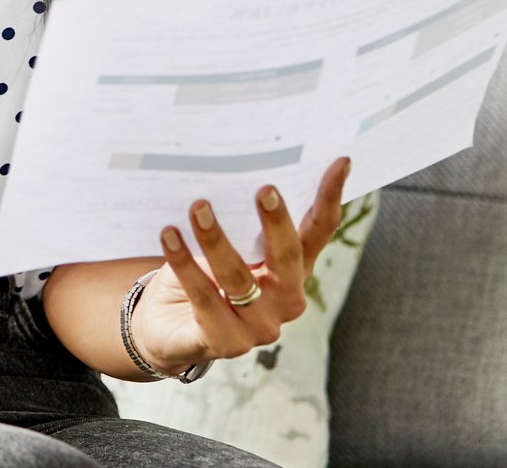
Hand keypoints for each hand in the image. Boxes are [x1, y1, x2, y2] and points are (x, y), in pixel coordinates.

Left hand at [126, 155, 352, 376]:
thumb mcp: (228, 243)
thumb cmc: (203, 274)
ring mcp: (260, 326)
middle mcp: (286, 299)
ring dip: (216, 239)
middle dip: (277, 222)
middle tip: (264, 189)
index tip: (339, 162)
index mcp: (294, 269)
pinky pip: (204, 298)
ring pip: (239, 278)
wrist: (167, 327)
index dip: (329, 198)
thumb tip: (230, 170)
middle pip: (288, 257)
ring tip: (198, 206)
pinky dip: (185, 264)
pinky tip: (169, 235)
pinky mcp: (227, 343)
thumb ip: (239, 220)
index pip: (318, 231)